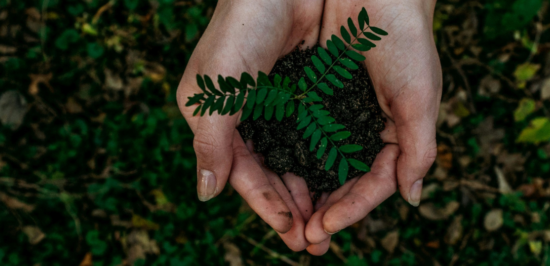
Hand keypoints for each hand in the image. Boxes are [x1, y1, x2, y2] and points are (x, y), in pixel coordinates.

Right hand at [176, 0, 322, 250]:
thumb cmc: (241, 27)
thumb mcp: (215, 88)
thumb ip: (212, 142)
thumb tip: (207, 195)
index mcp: (221, 118)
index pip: (244, 173)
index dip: (265, 205)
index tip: (290, 232)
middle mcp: (252, 116)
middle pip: (273, 174)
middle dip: (292, 209)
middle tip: (314, 242)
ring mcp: (283, 104)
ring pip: (298, 160)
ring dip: (312, 193)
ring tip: (329, 223)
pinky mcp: (312, 90)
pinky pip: (320, 136)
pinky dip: (329, 162)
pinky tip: (343, 183)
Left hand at [304, 0, 440, 252]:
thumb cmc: (406, 40)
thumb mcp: (419, 98)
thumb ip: (418, 150)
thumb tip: (412, 199)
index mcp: (398, 133)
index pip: (376, 183)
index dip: (353, 208)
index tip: (325, 227)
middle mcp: (368, 128)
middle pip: (346, 181)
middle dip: (327, 210)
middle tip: (304, 238)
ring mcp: (342, 113)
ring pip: (322, 164)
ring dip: (307, 192)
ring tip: (288, 219)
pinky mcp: (318, 96)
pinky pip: (303, 134)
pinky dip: (292, 157)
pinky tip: (276, 176)